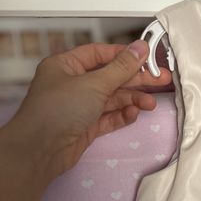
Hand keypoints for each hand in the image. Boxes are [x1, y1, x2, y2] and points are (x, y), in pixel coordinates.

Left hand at [6, 40, 171, 181]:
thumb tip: (139, 49)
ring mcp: (80, 106)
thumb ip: (121, 67)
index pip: (101, 54)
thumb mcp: (94, 83)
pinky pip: (110, 116)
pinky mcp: (86, 126)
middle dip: (136, 79)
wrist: (41, 151)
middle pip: (111, 76)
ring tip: (149, 103)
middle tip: (160, 79)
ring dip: (133, 99)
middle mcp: (72, 84)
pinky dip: (123, 114)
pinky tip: (133, 113)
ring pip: (113, 98)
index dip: (125, 55)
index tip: (147, 57)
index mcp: (66, 65)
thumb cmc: (56, 111)